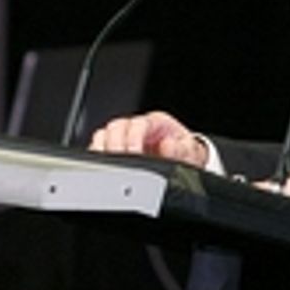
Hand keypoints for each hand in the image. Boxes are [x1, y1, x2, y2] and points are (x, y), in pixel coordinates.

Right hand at [89, 111, 207, 165]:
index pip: (138, 123)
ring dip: (104, 149)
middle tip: (119, 162)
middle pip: (116, 127)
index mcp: (156, 122)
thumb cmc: (185, 153)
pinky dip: (99, 156)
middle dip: (115, 144)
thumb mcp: (190, 152)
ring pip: (104, 135)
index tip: (134, 153)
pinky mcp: (116, 149)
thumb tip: (168, 146)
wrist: (184, 160)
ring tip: (109, 165)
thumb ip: (181, 149)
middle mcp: (138, 127)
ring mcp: (125, 137)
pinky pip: (100, 148)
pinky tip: (104, 167)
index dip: (133, 138)